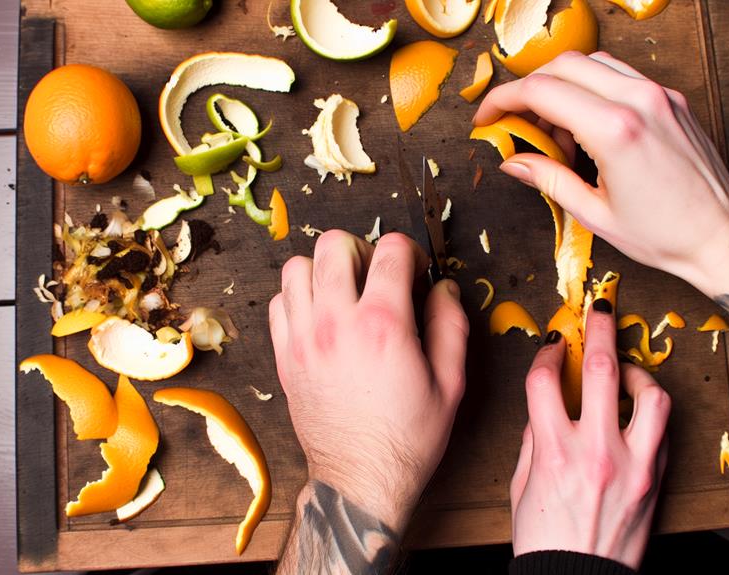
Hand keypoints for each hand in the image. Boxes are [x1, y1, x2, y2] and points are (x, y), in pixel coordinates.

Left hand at [269, 230, 468, 531]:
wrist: (361, 480)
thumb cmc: (408, 438)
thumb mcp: (451, 383)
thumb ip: (451, 325)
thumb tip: (444, 288)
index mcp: (383, 324)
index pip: (390, 249)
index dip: (410, 251)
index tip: (415, 271)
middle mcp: (336, 323)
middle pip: (333, 244)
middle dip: (362, 249)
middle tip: (376, 276)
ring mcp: (303, 339)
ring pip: (296, 267)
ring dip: (323, 270)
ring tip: (344, 292)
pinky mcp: (284, 357)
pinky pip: (278, 303)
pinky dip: (298, 298)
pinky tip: (320, 316)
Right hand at [475, 51, 728, 356]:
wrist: (721, 237)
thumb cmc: (666, 235)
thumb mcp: (594, 214)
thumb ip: (548, 179)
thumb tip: (513, 162)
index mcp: (616, 130)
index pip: (542, 91)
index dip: (503, 100)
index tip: (488, 116)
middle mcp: (639, 101)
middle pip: (563, 66)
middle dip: (529, 89)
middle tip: (516, 124)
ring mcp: (660, 96)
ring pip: (592, 63)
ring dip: (562, 87)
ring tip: (556, 133)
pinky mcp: (672, 100)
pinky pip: (621, 76)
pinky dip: (593, 89)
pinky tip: (587, 126)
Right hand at [510, 305, 669, 569]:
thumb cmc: (545, 540)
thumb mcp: (522, 485)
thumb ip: (535, 439)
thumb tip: (547, 405)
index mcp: (555, 452)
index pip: (547, 380)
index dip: (548, 353)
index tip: (553, 345)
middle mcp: (597, 453)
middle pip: (603, 369)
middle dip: (600, 328)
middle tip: (600, 309)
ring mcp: (633, 466)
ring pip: (652, 397)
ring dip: (640, 373)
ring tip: (628, 371)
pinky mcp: (656, 480)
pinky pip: (662, 433)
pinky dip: (651, 414)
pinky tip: (638, 412)